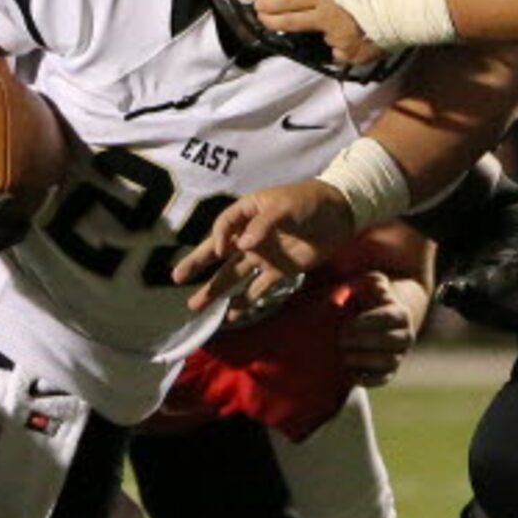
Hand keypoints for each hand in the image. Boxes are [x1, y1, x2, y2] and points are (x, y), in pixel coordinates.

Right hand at [173, 179, 355, 311]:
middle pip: (219, 252)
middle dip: (198, 264)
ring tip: (195, 306)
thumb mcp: (285, 206)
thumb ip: (264, 225)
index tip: (221, 250)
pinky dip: (245, 302)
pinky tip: (231, 315)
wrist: (341, 215)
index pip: (224, 225)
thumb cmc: (309, 202)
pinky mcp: (280, 270)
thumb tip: (241, 246)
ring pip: (234, 274)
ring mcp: (264, 255)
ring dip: (216, 290)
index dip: (218, 238)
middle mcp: (251, 235)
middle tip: (176, 278)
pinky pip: (258, 288)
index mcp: (248, 212)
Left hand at [254, 0, 387, 71]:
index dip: (271, 3)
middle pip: (292, 23)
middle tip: (263, 20)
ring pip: (326, 38)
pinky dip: (347, 45)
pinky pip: (345, 51)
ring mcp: (340, 43)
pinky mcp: (356, 57)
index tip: (258, 5)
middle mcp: (327, 22)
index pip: (289, 0)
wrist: (412, 9)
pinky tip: (358, 37)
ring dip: (328, 31)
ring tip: (344, 23)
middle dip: (273, 21)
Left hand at [338, 271, 428, 386]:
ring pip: (387, 362)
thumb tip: (378, 284)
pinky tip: (350, 372)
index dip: (367, 321)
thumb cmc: (366, 299)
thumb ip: (372, 281)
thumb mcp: (368, 285)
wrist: (371, 320)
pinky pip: (381, 380)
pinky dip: (366, 379)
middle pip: (389, 341)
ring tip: (345, 354)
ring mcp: (398, 355)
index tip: (349, 322)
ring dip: (364, 359)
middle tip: (341, 337)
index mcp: (401, 314)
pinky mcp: (388, 373)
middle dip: (362, 340)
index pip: (388, 318)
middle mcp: (405, 336)